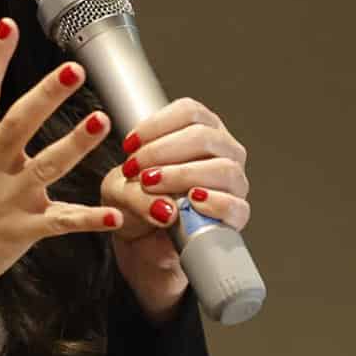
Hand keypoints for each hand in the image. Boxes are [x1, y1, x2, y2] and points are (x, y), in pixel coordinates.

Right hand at [0, 16, 120, 337]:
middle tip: (74, 70)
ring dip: (76, 145)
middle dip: (48, 95)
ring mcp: (8, 198)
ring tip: (102, 122)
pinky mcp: (23, 229)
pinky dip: (88, 220)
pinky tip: (115, 214)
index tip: (7, 26)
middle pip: (21, 122)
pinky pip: (61, 222)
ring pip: (48, 166)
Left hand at [100, 96, 251, 320]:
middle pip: (205, 136)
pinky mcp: (235, 215)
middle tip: (137, 170)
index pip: (189, 112)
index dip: (157, 125)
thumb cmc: (135, 203)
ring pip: (223, 168)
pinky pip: (236, 206)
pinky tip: (192, 202)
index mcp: (198, 131)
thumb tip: (165, 205)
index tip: (130, 145)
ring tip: (154, 185)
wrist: (140, 243)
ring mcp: (232, 183)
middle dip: (163, 151)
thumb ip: (134, 187)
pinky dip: (214, 203)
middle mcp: (221, 152)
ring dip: (183, 175)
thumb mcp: (119, 188)